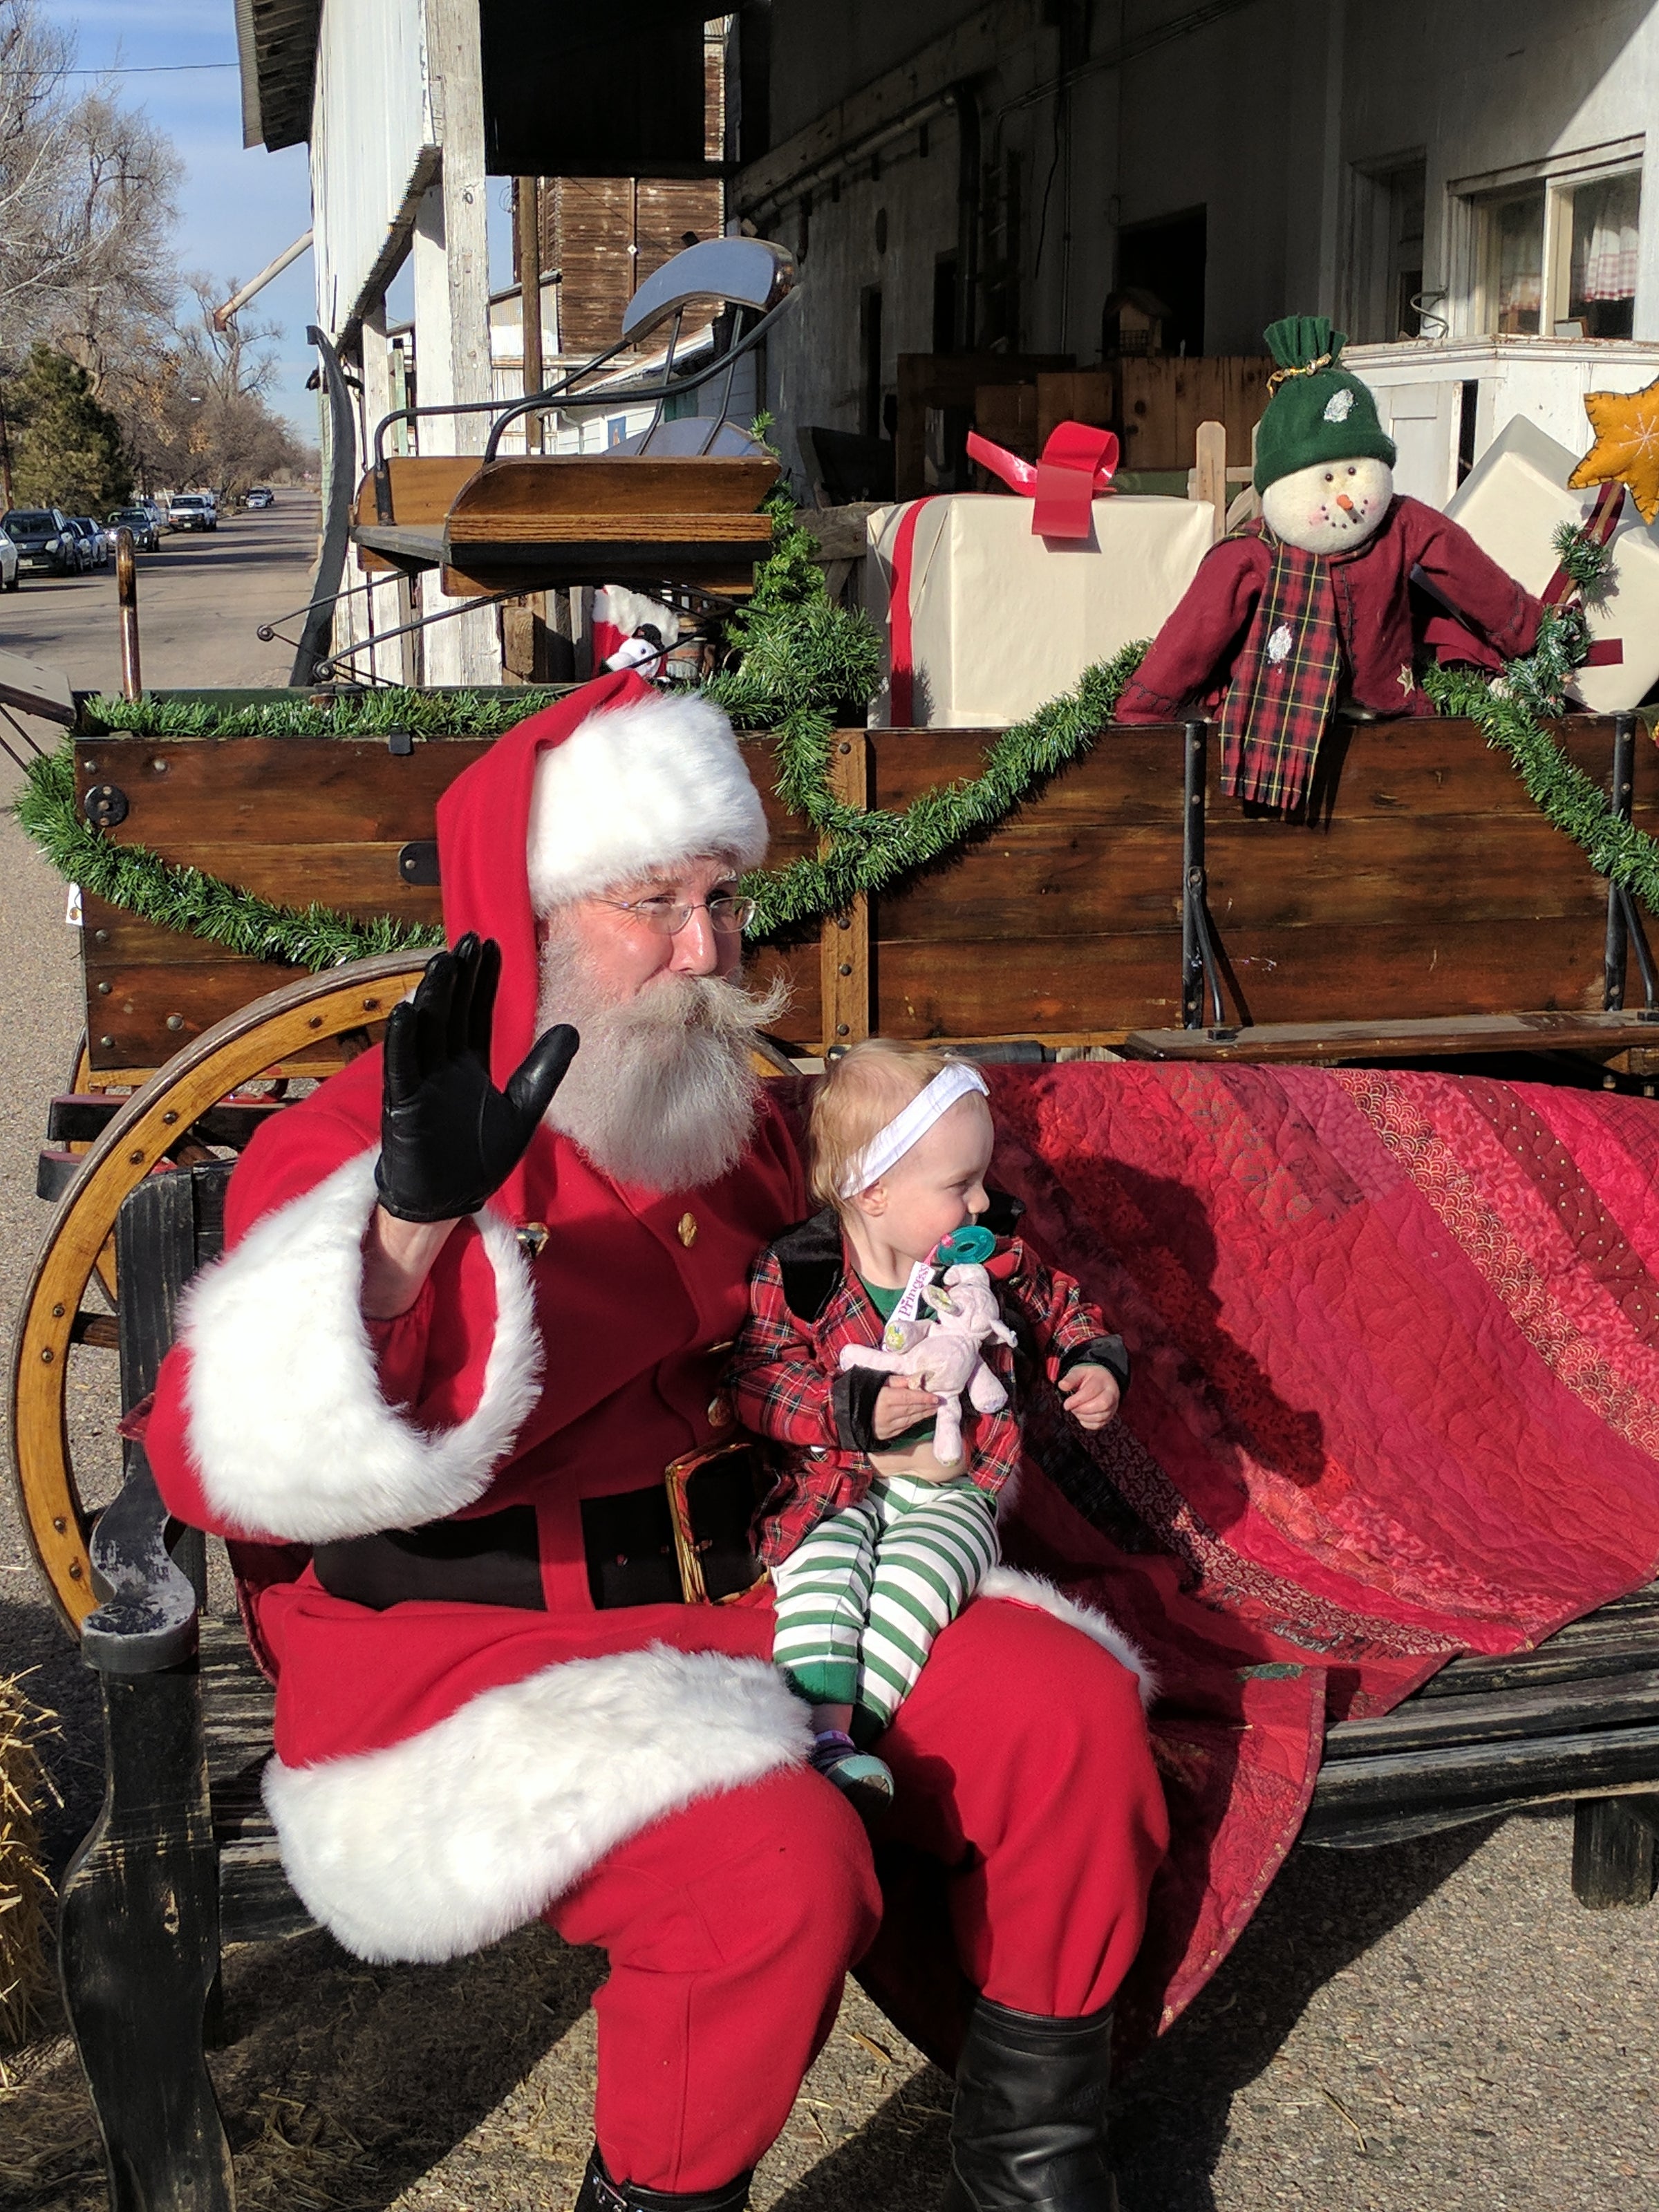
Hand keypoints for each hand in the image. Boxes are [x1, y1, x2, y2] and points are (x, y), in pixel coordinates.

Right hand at [375, 933, 578, 1222]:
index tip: (490, 946)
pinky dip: (403, 1041)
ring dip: (432, 997)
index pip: (476, 1012)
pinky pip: (401, 1068)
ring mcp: (419, 1081)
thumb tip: (571, 1029)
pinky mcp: (402, 1104)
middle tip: (468, 940)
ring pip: (425, 1032)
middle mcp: (442, 1065)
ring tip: (442, 963)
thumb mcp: (522, 1110)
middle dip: (459, 977)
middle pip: (451, 1012)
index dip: (482, 981)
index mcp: (468, 1063)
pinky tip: (407, 1011)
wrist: (447, 1200)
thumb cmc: (477, 1158)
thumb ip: (543, 1071)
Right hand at [871, 1375, 939, 1440]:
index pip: (909, 1398)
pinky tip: (920, 1416)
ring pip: (910, 1420)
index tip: (935, 1397)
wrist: (848, 1411)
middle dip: (927, 1406)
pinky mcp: (886, 1435)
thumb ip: (898, 1380)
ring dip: (923, 1414)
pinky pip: (904, 1427)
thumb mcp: (880, 1381)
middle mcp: (886, 1414)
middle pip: (911, 1410)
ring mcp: (886, 1427)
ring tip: (934, 1409)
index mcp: (885, 1399)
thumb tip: (916, 1379)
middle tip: (939, 1402)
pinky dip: (914, 1421)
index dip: (923, 1398)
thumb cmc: (865, 1392)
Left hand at [1059, 1363, 1119, 1430]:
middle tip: (1072, 1408)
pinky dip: (1087, 1423)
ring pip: (1101, 1417)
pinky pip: (1099, 1425)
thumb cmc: (1090, 1378)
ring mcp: (1112, 1406)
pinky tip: (1082, 1416)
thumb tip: (1062, 1385)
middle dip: (1082, 1409)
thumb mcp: (1079, 1372)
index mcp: (1103, 1380)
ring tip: (1076, 1410)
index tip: (1066, 1404)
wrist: (1103, 1381)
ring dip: (1084, 1417)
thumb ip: (1070, 1379)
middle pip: (1101, 1405)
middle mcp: (1111, 1394)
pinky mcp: (1109, 1416)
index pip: (1092, 1391)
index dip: (1077, 1400)